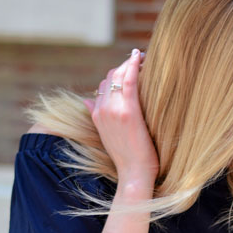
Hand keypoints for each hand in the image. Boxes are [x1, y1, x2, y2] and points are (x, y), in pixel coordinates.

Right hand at [83, 50, 158, 185]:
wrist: (133, 175)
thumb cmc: (126, 159)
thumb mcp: (107, 135)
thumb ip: (97, 115)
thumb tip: (87, 100)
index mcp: (97, 114)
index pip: (103, 85)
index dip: (116, 74)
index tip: (131, 69)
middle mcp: (102, 109)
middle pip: (110, 76)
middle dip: (124, 65)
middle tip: (141, 60)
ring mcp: (114, 110)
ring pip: (118, 75)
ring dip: (131, 63)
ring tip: (145, 59)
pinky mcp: (128, 112)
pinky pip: (129, 81)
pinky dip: (133, 65)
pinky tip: (140, 57)